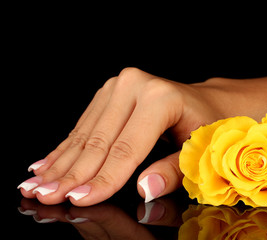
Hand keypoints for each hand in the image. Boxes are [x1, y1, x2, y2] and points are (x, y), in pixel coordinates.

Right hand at [19, 67, 224, 205]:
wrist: (206, 102)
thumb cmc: (206, 125)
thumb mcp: (198, 151)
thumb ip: (173, 171)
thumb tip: (143, 189)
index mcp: (160, 98)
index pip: (126, 149)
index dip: (102, 179)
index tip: (79, 200)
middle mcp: (134, 86)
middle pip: (99, 141)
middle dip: (71, 174)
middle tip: (45, 197)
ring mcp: (118, 87)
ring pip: (85, 134)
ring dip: (61, 163)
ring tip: (37, 185)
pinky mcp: (109, 93)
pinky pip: (84, 125)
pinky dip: (65, 148)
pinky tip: (46, 164)